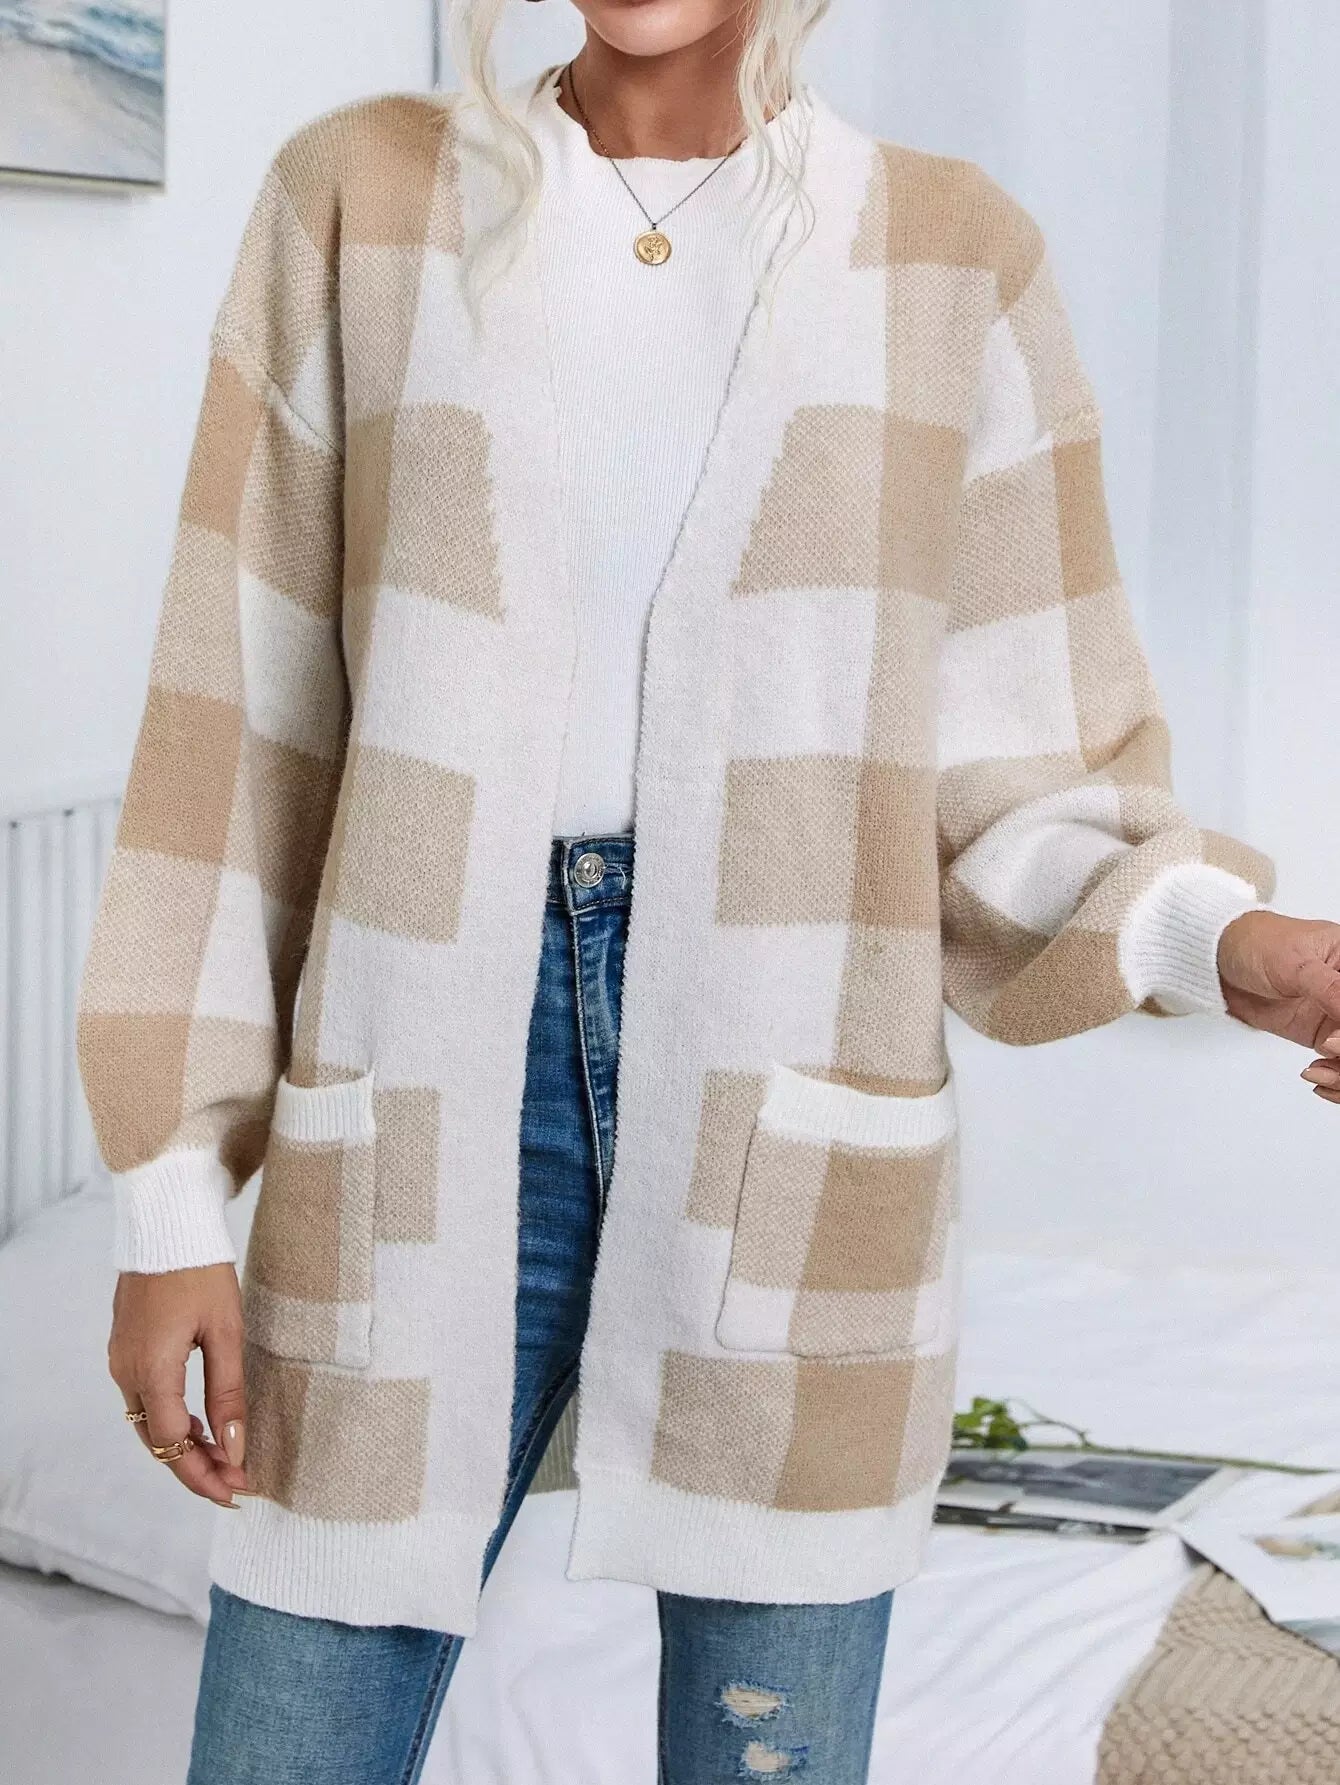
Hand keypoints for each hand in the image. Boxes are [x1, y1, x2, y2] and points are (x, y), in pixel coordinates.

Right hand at [108, 1265, 249, 1505]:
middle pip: (157, 1443)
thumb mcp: (225, 1331)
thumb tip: (234, 1448)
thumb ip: (228, 1393)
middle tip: (234, 1486)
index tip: (240, 1489)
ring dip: (182, 1446)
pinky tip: (198, 1424)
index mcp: (152, 1371)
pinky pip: (144, 1401)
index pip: (175, 1445)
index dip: (207, 1473)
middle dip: (194, 1469)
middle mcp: (127, 1373)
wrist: (166, 1224)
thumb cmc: (200, 1272)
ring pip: (148, 1425)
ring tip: (223, 1460)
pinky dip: (170, 1420)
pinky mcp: (124, 1350)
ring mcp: (120, 1361)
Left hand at [1217, 910, 1339, 1100]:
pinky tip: (1316, 1076)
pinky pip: (1338, 1063)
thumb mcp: (1296, 964)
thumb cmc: (1258, 944)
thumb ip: (1329, 989)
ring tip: (1318, 1071)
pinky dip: (1334, 1078)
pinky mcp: (1321, 1036)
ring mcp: (1337, 1017)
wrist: (1220, 961)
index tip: (1338, 1034)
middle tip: (1328, 1047)